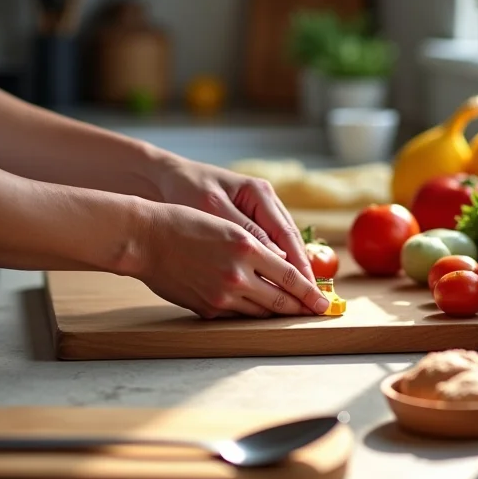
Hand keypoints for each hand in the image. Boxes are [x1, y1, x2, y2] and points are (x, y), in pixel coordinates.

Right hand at [137, 203, 328, 318]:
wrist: (146, 238)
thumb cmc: (185, 223)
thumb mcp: (228, 226)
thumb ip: (257, 247)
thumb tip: (282, 265)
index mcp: (246, 246)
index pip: (290, 276)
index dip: (310, 292)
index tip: (324, 302)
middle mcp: (237, 274)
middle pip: (281, 299)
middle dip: (301, 307)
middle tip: (316, 312)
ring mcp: (222, 294)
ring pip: (261, 311)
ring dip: (278, 312)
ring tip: (293, 312)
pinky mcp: (207, 308)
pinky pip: (238, 315)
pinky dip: (253, 313)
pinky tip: (260, 310)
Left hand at [154, 156, 315, 284]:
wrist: (163, 178)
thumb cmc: (185, 190)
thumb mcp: (213, 208)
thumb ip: (245, 231)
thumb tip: (277, 258)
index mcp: (259, 193)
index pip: (287, 233)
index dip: (300, 263)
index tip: (310, 288)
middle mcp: (265, 201)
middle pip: (291, 241)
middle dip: (302, 271)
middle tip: (314, 300)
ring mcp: (258, 210)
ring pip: (283, 244)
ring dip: (291, 270)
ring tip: (302, 298)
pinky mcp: (248, 221)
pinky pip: (268, 245)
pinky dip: (273, 264)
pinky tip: (277, 284)